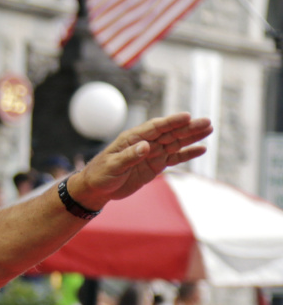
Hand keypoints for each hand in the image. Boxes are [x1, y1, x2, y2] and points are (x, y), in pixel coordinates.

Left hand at [67, 113, 212, 210]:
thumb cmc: (100, 174)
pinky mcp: (155, 164)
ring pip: (175, 143)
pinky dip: (187, 154)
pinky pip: (174, 157)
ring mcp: (152, 153)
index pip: (155, 127)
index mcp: (133, 138)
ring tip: (209, 129)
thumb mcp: (112, 166)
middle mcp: (145, 142)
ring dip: (191, 137)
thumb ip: (129, 156)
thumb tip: (145, 146)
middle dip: (188, 128)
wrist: (97, 187)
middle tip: (207, 122)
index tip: (187, 116)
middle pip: (170, 133)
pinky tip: (201, 149)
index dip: (171, 122)